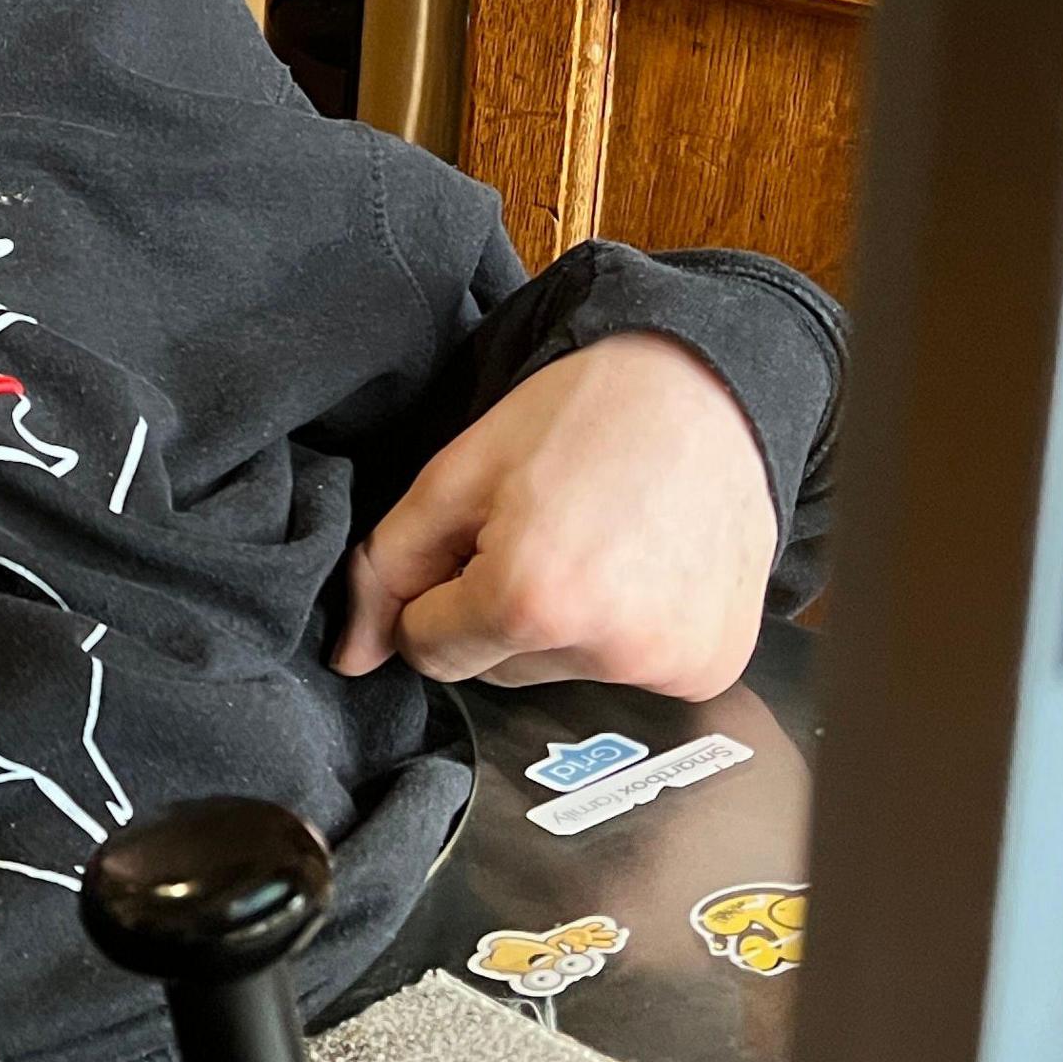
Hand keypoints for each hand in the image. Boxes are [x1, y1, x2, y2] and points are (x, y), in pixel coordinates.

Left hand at [330, 332, 777, 702]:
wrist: (710, 385)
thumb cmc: (581, 415)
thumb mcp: (457, 474)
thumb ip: (389, 568)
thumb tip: (351, 658)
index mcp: (530, 599)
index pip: (430, 652)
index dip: (437, 592)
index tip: (477, 537)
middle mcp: (607, 650)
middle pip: (498, 671)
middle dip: (500, 609)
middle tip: (545, 528)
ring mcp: (669, 667)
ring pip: (560, 676)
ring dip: (561, 625)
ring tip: (599, 541)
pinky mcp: (711, 667)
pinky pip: (630, 675)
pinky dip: (624, 632)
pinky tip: (643, 566)